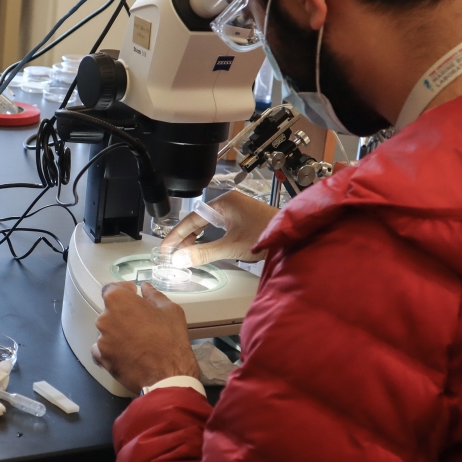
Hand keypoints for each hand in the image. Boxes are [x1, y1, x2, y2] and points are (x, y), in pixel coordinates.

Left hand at [92, 281, 199, 393]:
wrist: (168, 375)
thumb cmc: (171, 338)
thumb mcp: (170, 310)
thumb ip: (153, 295)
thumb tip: (145, 287)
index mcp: (118, 300)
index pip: (112, 288)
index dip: (124, 290)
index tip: (134, 295)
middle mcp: (104, 318)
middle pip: (110, 311)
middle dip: (123, 314)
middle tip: (142, 323)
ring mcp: (101, 339)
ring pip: (107, 331)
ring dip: (118, 332)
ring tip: (137, 342)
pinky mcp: (101, 358)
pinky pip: (102, 350)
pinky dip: (111, 350)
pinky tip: (126, 354)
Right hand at [161, 191, 277, 267]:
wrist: (295, 236)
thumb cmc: (268, 235)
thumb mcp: (231, 246)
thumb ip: (203, 253)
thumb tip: (181, 258)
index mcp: (224, 202)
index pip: (192, 218)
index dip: (177, 234)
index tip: (166, 247)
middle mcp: (230, 202)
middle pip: (199, 220)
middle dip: (186, 237)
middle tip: (175, 252)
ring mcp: (238, 210)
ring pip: (210, 223)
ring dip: (198, 238)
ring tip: (189, 252)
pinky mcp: (244, 218)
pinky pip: (220, 226)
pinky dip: (210, 237)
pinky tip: (207, 246)